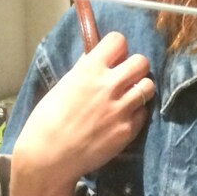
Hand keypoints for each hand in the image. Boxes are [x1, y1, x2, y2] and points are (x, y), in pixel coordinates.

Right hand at [9, 31, 154, 195]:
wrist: (50, 155)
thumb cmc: (48, 120)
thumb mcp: (64, 85)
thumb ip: (84, 70)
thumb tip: (95, 58)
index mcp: (89, 68)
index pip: (118, 40)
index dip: (118, 48)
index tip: (114, 57)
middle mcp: (109, 85)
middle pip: (141, 62)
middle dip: (136, 67)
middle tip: (127, 77)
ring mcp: (121, 108)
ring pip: (148, 87)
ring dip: (141, 89)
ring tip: (130, 96)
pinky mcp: (127, 130)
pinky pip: (143, 113)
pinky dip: (137, 113)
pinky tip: (124, 117)